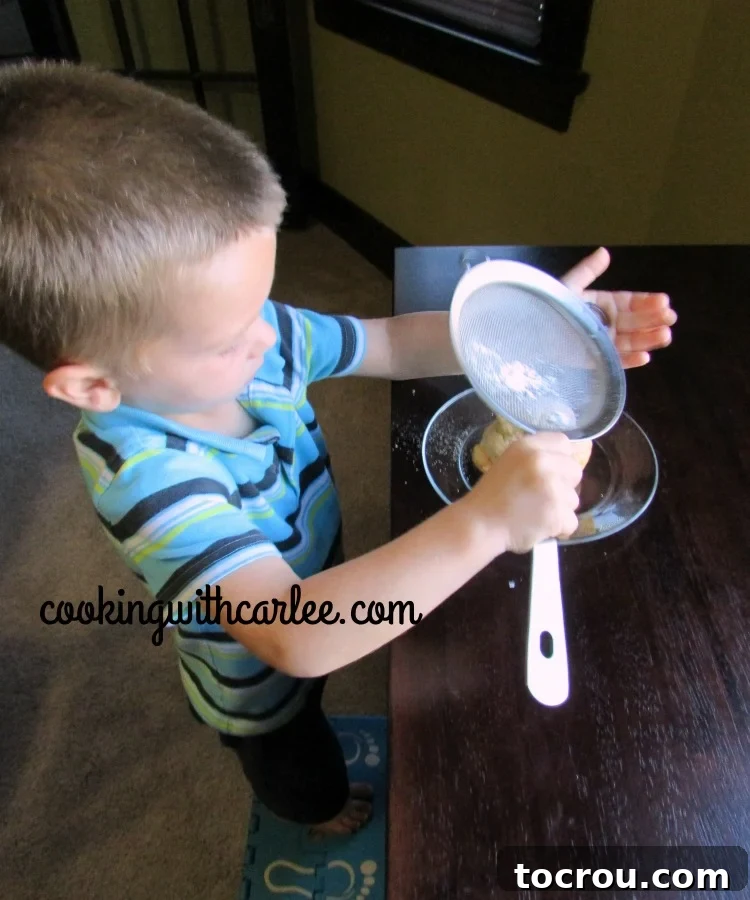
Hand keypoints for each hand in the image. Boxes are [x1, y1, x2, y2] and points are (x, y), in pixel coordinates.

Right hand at [464, 433, 582, 553]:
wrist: (480, 525)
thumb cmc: (492, 495)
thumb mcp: (509, 462)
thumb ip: (535, 457)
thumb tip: (563, 461)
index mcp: (528, 447)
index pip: (564, 443)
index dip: (561, 458)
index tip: (551, 471)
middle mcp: (542, 462)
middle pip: (575, 470)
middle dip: (564, 485)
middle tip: (543, 496)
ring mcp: (552, 488)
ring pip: (573, 499)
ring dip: (560, 509)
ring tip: (536, 513)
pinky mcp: (557, 514)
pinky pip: (571, 522)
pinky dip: (559, 529)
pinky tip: (540, 527)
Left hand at [561, 247, 676, 368]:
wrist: (532, 333)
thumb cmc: (551, 307)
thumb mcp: (570, 286)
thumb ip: (587, 271)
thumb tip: (605, 252)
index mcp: (604, 303)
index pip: (631, 302)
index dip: (648, 302)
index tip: (664, 301)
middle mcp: (608, 323)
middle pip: (636, 322)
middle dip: (654, 320)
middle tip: (670, 318)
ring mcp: (604, 342)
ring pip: (631, 342)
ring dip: (648, 339)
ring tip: (665, 336)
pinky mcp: (596, 360)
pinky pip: (617, 361)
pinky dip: (631, 361)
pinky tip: (645, 357)